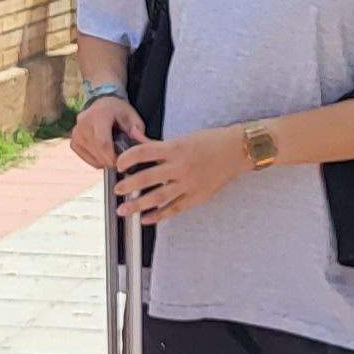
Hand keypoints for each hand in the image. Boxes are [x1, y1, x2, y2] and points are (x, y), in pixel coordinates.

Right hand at [72, 95, 146, 169]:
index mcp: (99, 115)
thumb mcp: (131, 115)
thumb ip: (137, 129)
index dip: (112, 157)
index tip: (122, 163)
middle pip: (97, 151)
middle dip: (110, 160)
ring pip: (91, 156)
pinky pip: (84, 157)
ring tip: (112, 155)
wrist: (101, 104)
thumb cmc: (118, 111)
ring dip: (103, 161)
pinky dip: (95, 160)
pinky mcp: (73, 141)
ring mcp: (76, 133)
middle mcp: (83, 123)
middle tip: (121, 162)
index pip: (103, 142)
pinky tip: (103, 155)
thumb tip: (141, 142)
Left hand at [113, 128, 243, 221]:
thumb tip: (134, 134)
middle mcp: (180, 166)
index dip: (127, 158)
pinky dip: (159, 216)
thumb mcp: (181, 138)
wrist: (236, 151)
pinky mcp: (197, 196)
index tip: (118, 164)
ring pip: (159, 197)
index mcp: (175, 148)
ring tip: (124, 210)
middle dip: (129, 185)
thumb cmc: (209, 141)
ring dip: (138, 205)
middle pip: (147, 177)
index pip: (144, 152)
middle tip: (117, 190)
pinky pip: (175, 209)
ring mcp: (189, 184)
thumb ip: (155, 142)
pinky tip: (146, 219)